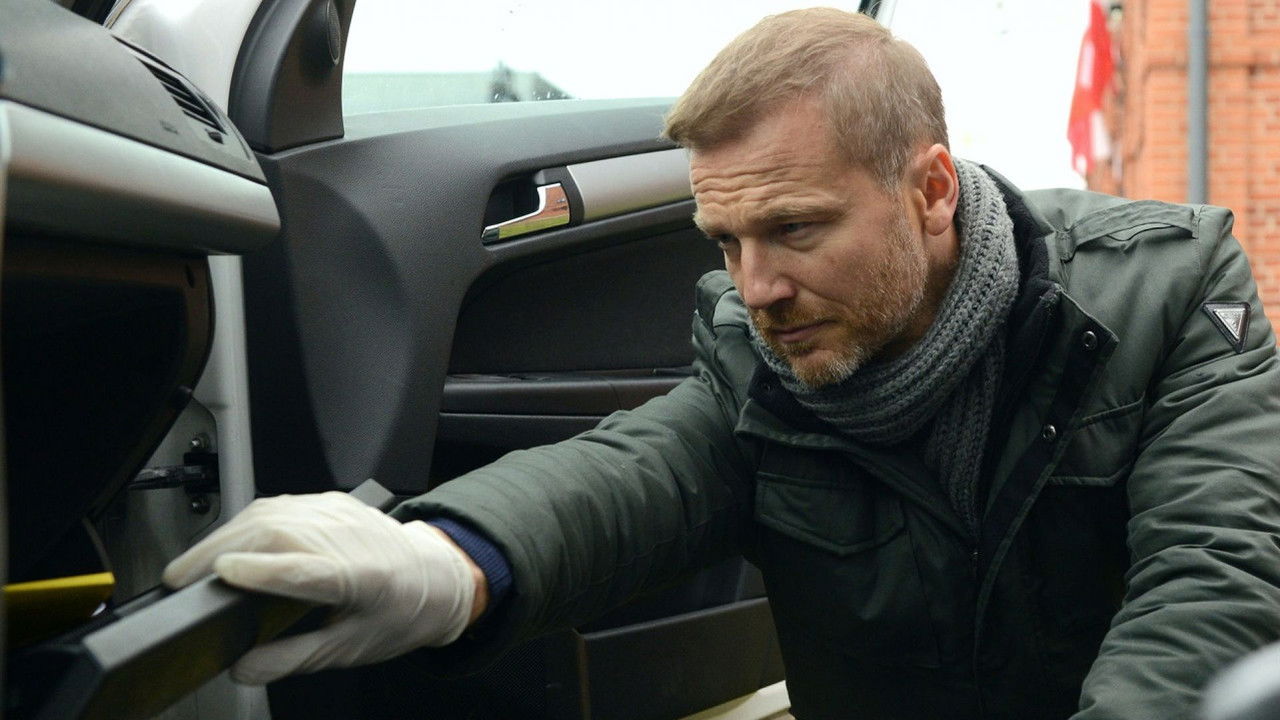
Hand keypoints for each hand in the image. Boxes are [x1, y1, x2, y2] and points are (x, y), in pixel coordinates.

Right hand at [162, 491, 478, 683]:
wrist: (437, 577)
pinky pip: (280, 504)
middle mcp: (350, 538)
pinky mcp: (331, 501)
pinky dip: (246, 523)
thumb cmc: (400, 612)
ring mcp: (340, 513)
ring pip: (271, 512)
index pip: (304, 568)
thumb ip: (293, 657)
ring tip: (194, 564)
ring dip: (225, 535)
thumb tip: (244, 667)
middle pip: (276, 533)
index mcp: (362, 578)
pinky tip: (228, 542)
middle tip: (182, 579)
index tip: (222, 576)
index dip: (262, 571)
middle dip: (220, 551)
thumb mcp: (349, 649)